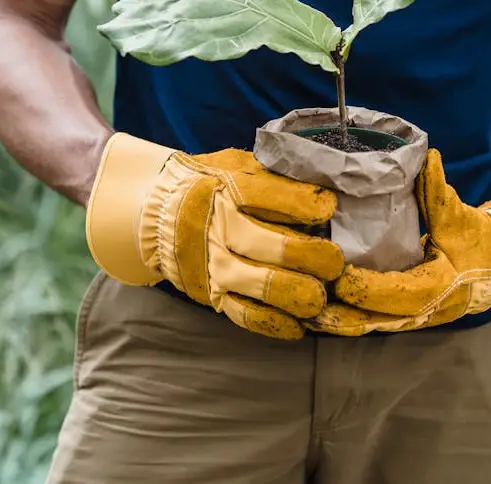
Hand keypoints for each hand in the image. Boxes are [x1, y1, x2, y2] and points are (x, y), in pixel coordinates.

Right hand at [85, 132, 343, 339]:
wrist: (155, 211)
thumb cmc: (209, 182)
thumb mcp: (236, 164)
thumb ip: (273, 174)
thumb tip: (324, 184)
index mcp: (228, 189)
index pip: (271, 196)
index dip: (305, 204)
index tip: (329, 208)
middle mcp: (220, 228)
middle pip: (273, 246)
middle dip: (312, 257)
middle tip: (336, 262)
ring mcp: (214, 265)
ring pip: (263, 286)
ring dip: (299, 294)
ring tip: (322, 296)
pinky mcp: (211, 293)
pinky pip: (246, 315)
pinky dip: (275, 323)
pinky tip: (300, 325)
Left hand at [307, 147, 490, 336]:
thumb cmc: (477, 238)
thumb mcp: (462, 215)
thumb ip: (440, 192)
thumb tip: (428, 159)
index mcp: (442, 286)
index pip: (401, 293)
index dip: (369, 288)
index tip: (338, 277)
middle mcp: (426, 309)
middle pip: (379, 320)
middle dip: (343, 312)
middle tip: (307, 297)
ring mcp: (414, 317)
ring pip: (372, 326)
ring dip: (339, 321)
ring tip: (303, 310)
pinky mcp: (403, 315)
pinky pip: (372, 321)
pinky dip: (346, 318)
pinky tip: (317, 311)